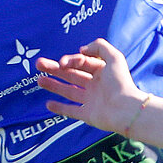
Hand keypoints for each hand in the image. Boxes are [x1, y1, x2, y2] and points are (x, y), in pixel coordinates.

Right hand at [35, 38, 149, 134]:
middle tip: (38, 64)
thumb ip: (99, 47)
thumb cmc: (120, 83)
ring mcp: (90, 101)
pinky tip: (48, 103)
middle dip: (55, 69)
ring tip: (39, 80)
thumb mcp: (114, 57)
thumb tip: (81, 50)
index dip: (70, 60)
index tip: (62, 63)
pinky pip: (71, 111)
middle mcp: (95, 85)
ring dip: (53, 85)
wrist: (124, 109)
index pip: (81, 62)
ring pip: (68, 91)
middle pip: (71, 75)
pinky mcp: (87, 115)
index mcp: (101, 72)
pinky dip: (59, 108)